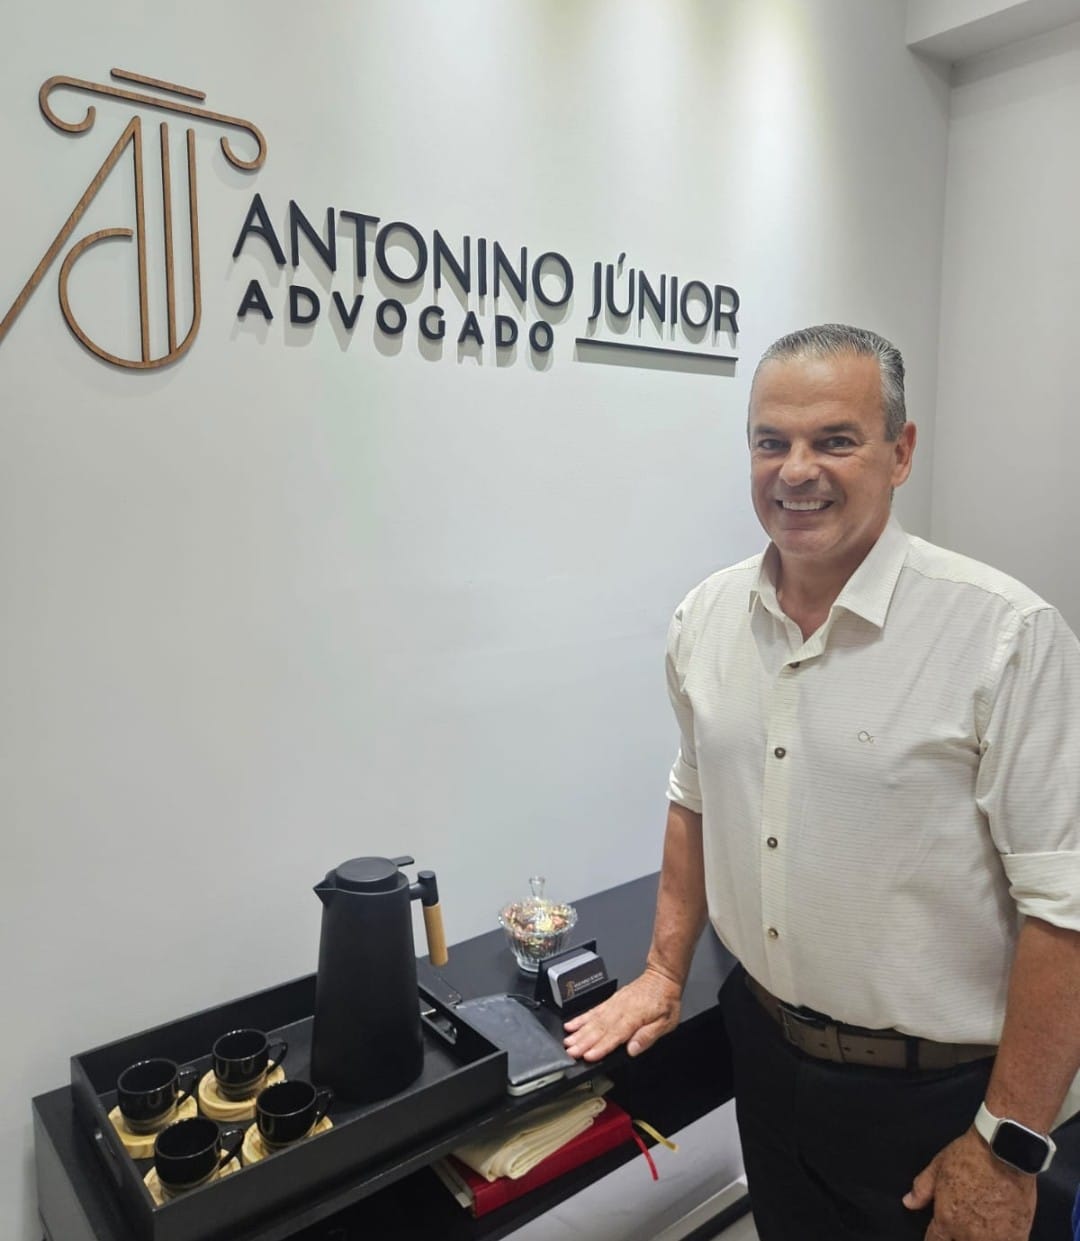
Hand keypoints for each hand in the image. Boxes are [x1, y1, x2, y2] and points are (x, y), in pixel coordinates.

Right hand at [562, 968, 681, 1061]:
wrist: (662, 976)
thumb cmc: (666, 1000)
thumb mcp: (667, 1022)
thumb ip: (649, 1036)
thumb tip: (633, 1049)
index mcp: (635, 1016)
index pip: (616, 1034)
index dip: (601, 1046)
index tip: (588, 1055)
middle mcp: (622, 1009)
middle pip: (600, 1028)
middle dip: (584, 1041)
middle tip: (570, 1052)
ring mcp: (614, 1004)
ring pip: (594, 1020)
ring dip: (579, 1032)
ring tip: (567, 1041)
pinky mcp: (611, 1001)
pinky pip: (594, 1010)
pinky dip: (581, 1018)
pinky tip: (572, 1025)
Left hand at [902, 1128, 1035, 1239]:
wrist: (1005, 1151)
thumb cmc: (970, 1156)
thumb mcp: (938, 1167)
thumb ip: (922, 1189)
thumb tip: (908, 1202)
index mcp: (947, 1219)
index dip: (936, 1239)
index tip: (940, 1234)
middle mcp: (969, 1235)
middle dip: (957, 1238)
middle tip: (963, 1223)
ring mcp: (995, 1239)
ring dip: (978, 1239)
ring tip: (980, 1227)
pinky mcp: (1017, 1237)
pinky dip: (1002, 1240)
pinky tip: (1000, 1231)